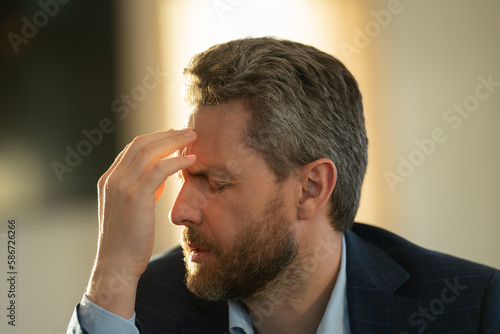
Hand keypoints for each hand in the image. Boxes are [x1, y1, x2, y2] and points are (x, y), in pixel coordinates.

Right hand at [85, 128, 196, 317]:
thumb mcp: (131, 210)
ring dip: (174, 141)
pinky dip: (176, 160)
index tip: (173, 134)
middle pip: (141, 144)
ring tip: (193, 138)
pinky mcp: (136, 196)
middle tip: (188, 130)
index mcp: (109, 180)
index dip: (155, 138)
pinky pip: (159, 169)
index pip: (133, 149)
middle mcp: (113, 178)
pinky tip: (190, 159)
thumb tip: (158, 179)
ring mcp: (122, 185)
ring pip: (150, 151)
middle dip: (167, 134)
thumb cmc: (127, 241)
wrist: (116, 264)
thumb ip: (141, 191)